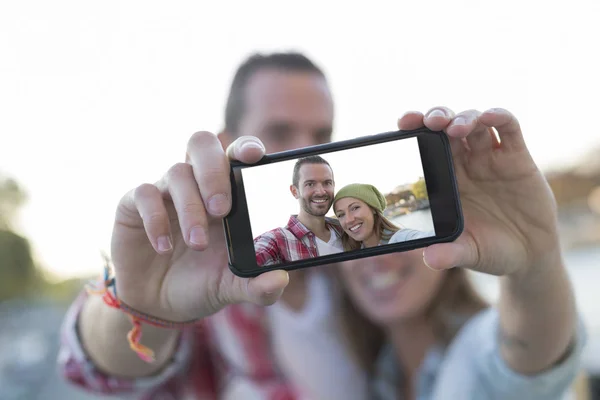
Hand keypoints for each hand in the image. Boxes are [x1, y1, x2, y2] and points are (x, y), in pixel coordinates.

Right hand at [110, 132, 289, 321]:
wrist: (159, 305)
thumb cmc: (202, 283)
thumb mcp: (231, 287)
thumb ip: (257, 285)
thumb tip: (281, 279)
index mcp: (227, 193)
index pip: (236, 155)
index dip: (245, 147)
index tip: (254, 156)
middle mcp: (196, 184)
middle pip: (202, 144)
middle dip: (214, 171)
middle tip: (221, 209)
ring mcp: (166, 192)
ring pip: (177, 172)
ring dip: (190, 209)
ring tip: (197, 244)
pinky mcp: (135, 205)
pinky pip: (145, 194)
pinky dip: (156, 219)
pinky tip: (164, 246)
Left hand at [397, 107, 559, 275]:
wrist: (530, 256)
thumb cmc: (491, 251)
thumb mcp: (470, 253)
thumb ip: (450, 253)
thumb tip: (430, 259)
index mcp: (447, 179)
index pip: (427, 147)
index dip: (415, 130)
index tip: (402, 123)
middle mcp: (467, 164)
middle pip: (448, 127)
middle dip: (437, 117)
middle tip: (429, 122)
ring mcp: (492, 159)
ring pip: (476, 123)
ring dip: (464, 117)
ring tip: (455, 128)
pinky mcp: (518, 158)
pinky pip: (509, 129)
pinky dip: (499, 117)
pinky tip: (490, 116)